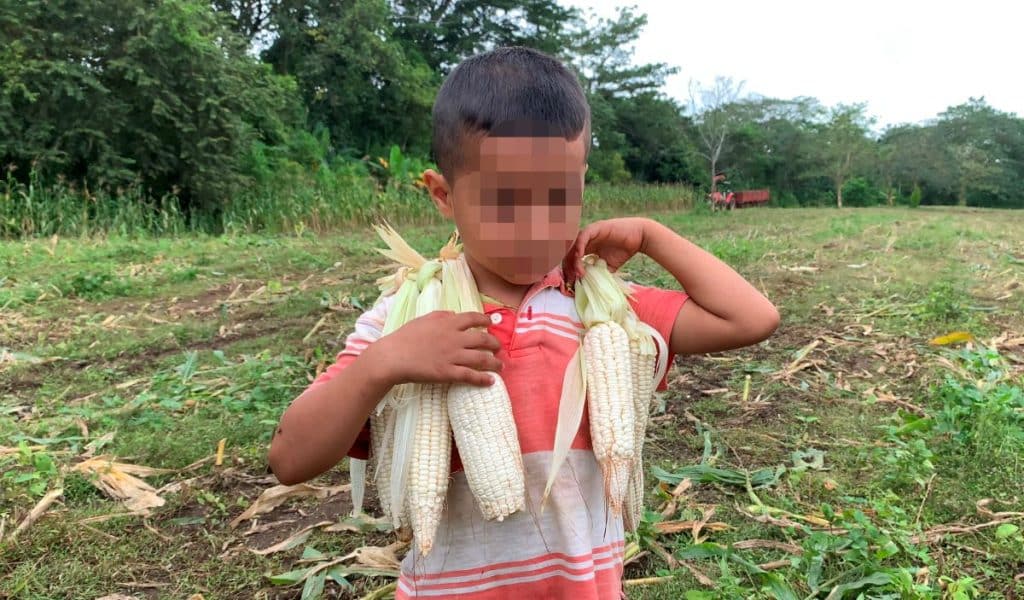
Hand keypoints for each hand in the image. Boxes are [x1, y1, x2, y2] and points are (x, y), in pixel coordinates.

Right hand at [373, 311, 502, 386]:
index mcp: (448, 323)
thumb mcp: (423, 319)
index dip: (485, 321)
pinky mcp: (448, 373)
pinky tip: (491, 381)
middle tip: (498, 348)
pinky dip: (483, 379)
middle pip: (483, 340)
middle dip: (494, 344)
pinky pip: (470, 376)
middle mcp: (454, 338)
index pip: (474, 318)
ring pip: (481, 359)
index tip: (490, 325)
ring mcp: (452, 356)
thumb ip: (441, 315)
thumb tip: (454, 314)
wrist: (393, 357)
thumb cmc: (405, 337)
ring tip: (500, 366)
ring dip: (494, 363)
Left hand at [562, 217, 653, 282]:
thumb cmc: (625, 250)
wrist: (639, 238)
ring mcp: (590, 233)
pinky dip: (579, 248)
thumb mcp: (609, 266)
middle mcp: (586, 239)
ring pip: (574, 245)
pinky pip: (582, 237)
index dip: (569, 270)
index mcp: (588, 247)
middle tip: (570, 280)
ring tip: (575, 272)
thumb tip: (589, 285)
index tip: (570, 282)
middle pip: (569, 252)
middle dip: (567, 266)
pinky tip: (579, 258)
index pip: (572, 258)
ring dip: (572, 259)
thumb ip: (599, 272)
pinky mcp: (595, 228)